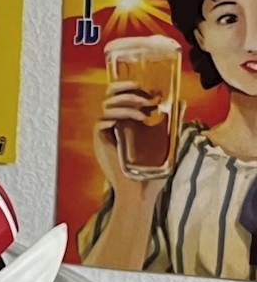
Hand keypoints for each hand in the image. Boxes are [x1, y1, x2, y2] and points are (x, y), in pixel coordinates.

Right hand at [92, 81, 168, 204]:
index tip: (145, 86)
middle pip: (109, 97)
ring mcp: (105, 135)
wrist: (141, 194)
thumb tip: (181, 101)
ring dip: (127, 102)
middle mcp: (111, 127)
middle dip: (126, 89)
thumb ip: (172, 122)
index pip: (118, 97)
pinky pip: (101, 121)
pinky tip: (138, 121)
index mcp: (123, 124)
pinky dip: (119, 116)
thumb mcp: (166, 143)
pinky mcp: (100, 143)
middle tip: (143, 91)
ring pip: (107, 106)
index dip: (127, 87)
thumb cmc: (151, 174)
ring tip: (145, 110)